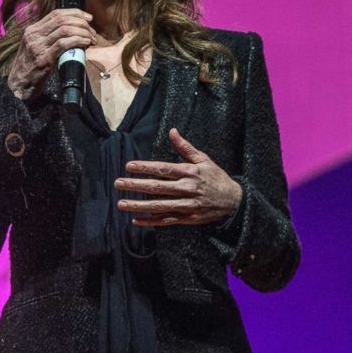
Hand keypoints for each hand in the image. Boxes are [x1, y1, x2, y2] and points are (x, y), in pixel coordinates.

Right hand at [7, 9, 96, 99]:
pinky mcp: (44, 59)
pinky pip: (64, 44)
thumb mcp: (36, 46)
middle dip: (81, 23)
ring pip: (65, 30)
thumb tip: (72, 30)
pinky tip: (85, 43)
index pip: (56, 13)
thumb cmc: (31, 65)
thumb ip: (49, 36)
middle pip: (62, 20)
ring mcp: (38, 47)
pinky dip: (78, 41)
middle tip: (92, 31)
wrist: (19, 83)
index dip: (75, 13)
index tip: (88, 18)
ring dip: (83, 32)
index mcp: (32, 30)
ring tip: (91, 39)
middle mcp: (34, 35)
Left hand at [114, 128, 241, 225]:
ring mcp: (186, 205)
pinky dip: (151, 221)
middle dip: (136, 185)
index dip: (145, 167)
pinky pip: (166, 220)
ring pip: (159, 205)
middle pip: (157, 187)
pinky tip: (136, 220)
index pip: (163, 169)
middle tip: (118, 183)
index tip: (129, 166)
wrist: (233, 202)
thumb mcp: (204, 159)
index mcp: (190, 172)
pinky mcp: (187, 218)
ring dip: (139, 205)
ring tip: (122, 203)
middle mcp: (187, 188)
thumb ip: (185, 147)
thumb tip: (172, 131)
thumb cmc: (216, 177)